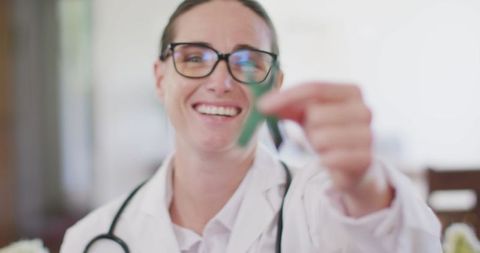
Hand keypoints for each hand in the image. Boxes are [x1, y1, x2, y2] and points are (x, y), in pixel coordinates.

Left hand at [258, 82, 392, 216]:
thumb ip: (288, 105)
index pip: (314, 87)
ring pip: (321, 137)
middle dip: (308, 126)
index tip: (262, 106)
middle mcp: (365, 110)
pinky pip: (331, 158)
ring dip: (316, 145)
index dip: (286, 96)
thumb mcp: (307, 114)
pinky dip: (324, 160)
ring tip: (325, 147)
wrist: (353, 165)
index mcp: (352, 91)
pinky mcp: (365, 159)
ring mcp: (368, 135)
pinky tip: (329, 160)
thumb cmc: (329, 132)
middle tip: (316, 133)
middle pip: (316, 113)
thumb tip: (263, 104)